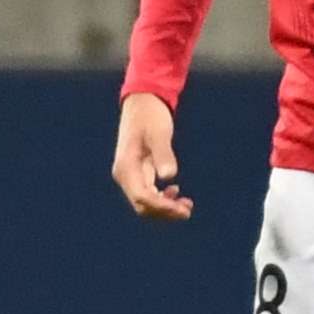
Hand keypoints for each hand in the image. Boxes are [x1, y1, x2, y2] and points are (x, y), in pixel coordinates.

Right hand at [114, 92, 190, 220]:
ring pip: (145, 202)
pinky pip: (148, 193)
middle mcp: (125, 174)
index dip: (162, 207)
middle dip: (165, 211)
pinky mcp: (138, 172)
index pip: (142, 197)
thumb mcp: (159, 132)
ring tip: (186, 205)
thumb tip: (169, 176)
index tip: (181, 208)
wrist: (143, 102)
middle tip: (188, 210)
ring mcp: (130, 174)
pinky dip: (162, 199)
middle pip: (142, 205)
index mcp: (126, 167)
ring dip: (165, 208)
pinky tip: (176, 192)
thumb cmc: (150, 115)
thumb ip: (163, 154)